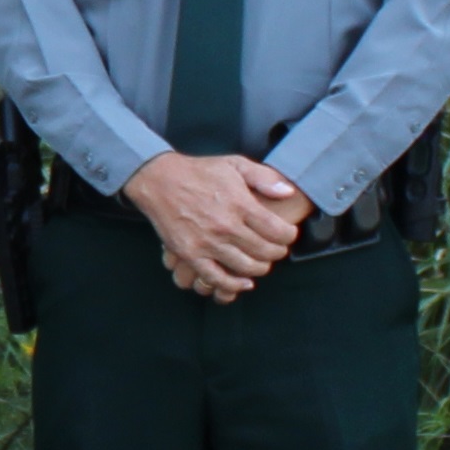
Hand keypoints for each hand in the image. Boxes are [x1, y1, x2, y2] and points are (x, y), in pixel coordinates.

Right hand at [123, 152, 305, 303]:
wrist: (159, 180)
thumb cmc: (199, 172)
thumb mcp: (235, 164)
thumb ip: (264, 177)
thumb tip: (288, 192)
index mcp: (239, 204)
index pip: (277, 230)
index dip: (289, 236)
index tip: (288, 234)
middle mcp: (225, 226)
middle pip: (265, 251)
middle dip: (278, 253)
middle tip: (277, 249)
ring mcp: (207, 243)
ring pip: (246, 267)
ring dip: (260, 268)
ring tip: (262, 262)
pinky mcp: (190, 254)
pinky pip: (217, 279)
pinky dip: (234, 285)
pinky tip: (244, 282)